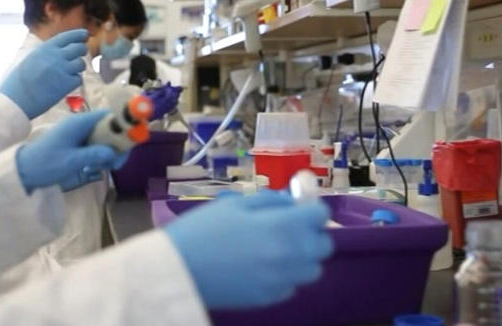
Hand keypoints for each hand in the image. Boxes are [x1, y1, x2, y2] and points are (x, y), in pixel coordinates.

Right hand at [0, 29, 87, 118]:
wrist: (15, 102)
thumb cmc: (18, 83)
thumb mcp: (30, 60)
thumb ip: (47, 53)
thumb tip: (62, 50)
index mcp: (45, 49)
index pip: (67, 37)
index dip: (78, 35)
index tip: (85, 34)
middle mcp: (56, 57)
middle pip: (79, 48)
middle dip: (81, 51)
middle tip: (79, 55)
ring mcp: (63, 70)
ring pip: (81, 64)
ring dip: (78, 68)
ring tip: (68, 73)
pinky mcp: (67, 84)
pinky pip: (78, 79)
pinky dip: (74, 81)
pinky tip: (64, 85)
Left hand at [16, 111, 129, 192]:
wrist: (24, 172)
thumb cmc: (45, 164)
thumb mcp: (70, 161)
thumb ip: (93, 155)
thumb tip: (114, 152)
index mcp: (79, 123)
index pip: (108, 115)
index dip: (124, 123)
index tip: (135, 136)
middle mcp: (82, 125)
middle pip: (111, 127)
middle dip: (120, 143)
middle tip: (119, 161)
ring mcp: (80, 134)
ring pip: (106, 137)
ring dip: (112, 151)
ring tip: (109, 167)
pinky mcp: (79, 143)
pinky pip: (99, 144)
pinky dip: (104, 154)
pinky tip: (101, 166)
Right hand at [165, 191, 332, 309]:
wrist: (177, 270)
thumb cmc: (204, 230)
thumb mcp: (236, 204)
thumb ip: (271, 202)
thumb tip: (292, 203)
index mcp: (285, 226)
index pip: (321, 215)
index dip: (311, 209)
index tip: (298, 209)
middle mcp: (292, 255)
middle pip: (325, 245)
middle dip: (312, 234)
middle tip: (289, 229)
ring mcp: (283, 280)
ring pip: (313, 269)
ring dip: (303, 258)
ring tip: (278, 251)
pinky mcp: (270, 299)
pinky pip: (292, 286)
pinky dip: (286, 276)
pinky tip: (263, 268)